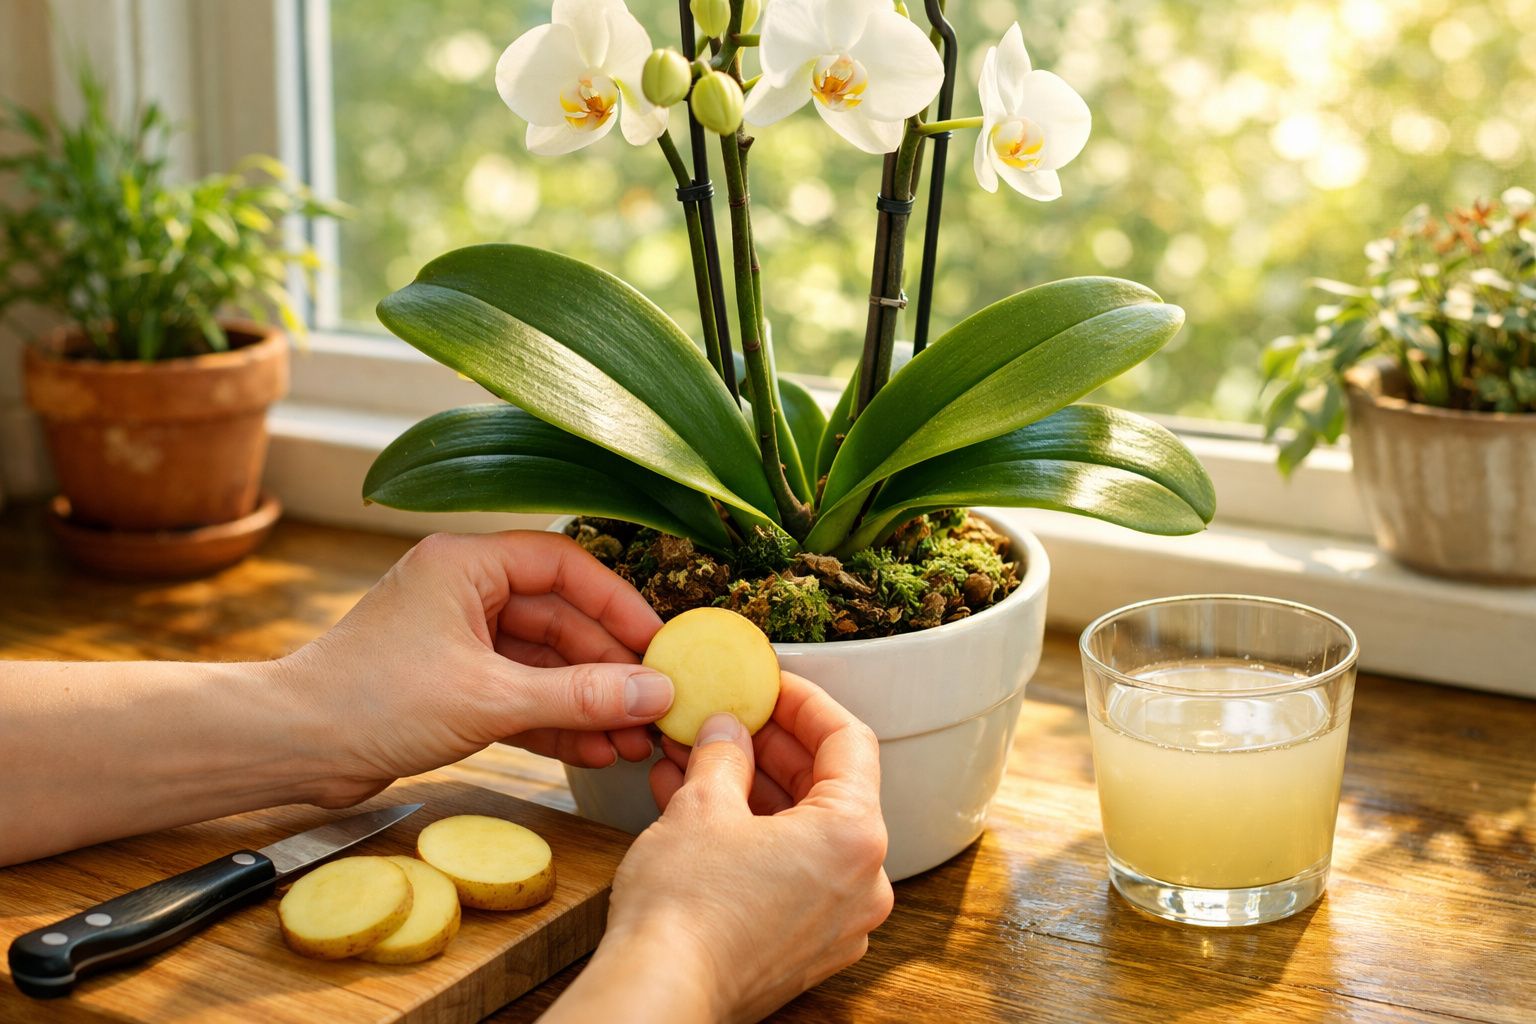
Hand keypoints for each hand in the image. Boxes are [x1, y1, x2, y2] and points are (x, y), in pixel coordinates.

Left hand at [279, 531, 671, 806]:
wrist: (289, 748)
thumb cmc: (371, 700)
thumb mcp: (490, 698)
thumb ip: (579, 695)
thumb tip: (656, 693)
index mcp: (465, 564)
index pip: (563, 565)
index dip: (616, 603)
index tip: (658, 643)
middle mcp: (463, 592)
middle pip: (559, 619)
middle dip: (607, 668)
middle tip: (654, 704)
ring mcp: (456, 640)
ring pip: (542, 663)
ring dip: (586, 701)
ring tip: (633, 739)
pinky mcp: (449, 685)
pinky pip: (518, 695)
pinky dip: (553, 721)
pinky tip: (594, 750)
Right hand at [545, 673, 893, 1023]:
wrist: (660, 996)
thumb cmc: (685, 910)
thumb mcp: (701, 805)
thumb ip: (725, 754)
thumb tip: (728, 731)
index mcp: (855, 836)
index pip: (848, 741)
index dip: (804, 702)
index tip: (771, 685)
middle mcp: (863, 883)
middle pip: (828, 788)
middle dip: (771, 748)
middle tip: (730, 719)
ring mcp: (837, 922)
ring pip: (804, 832)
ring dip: (753, 792)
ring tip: (697, 761)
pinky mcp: (804, 948)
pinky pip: (790, 873)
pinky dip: (753, 838)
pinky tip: (698, 811)